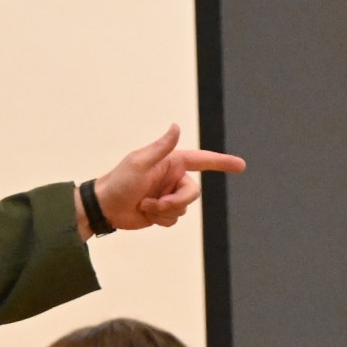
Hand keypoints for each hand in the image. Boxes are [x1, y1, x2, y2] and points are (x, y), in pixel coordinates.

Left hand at [85, 124, 246, 234]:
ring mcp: (168, 195)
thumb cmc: (119, 181)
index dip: (222, 162)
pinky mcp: (163, 211)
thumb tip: (176, 126)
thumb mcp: (139, 162)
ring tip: (144, 206)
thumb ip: (161, 147)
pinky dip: (160, 220)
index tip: (241, 165)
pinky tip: (145, 213)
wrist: (105, 207)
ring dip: (163, 211)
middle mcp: (173, 178)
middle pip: (193, 193)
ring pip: (183, 208)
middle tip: (154, 204)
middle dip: (175, 202)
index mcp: (171, 162)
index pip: (202, 160)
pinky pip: (174, 219)